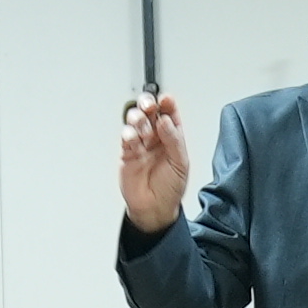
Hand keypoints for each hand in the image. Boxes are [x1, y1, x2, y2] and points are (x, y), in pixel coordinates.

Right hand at [119, 92, 188, 233]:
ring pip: (135, 121)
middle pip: (149, 112)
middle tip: (149, 106)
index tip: (166, 99)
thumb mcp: (180, 163)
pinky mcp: (127, 152)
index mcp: (172, 136)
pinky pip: (126, 136)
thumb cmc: (170, 188)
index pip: (168, 113)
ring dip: (138, 119)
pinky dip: (129, 134)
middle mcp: (156, 137)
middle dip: (147, 104)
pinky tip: (134, 139)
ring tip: (143, 127)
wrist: (154, 208)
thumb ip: (174, 139)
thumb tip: (165, 120)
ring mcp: (141, 143)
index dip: (167, 103)